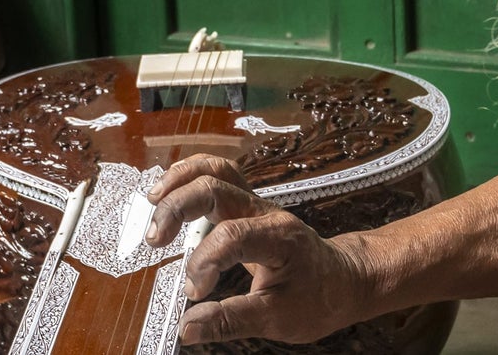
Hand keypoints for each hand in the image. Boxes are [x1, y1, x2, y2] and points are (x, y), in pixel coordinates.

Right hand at [146, 154, 371, 345]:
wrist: (344, 279)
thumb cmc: (318, 297)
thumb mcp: (280, 319)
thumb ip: (231, 321)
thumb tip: (188, 328)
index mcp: (278, 237)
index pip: (231, 235)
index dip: (204, 262)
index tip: (194, 292)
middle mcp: (264, 211)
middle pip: (215, 186)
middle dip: (178, 207)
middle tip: (153, 240)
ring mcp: (255, 203)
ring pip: (216, 169)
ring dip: (180, 180)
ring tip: (152, 202)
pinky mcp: (247, 205)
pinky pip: (217, 176)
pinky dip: (188, 178)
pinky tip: (168, 194)